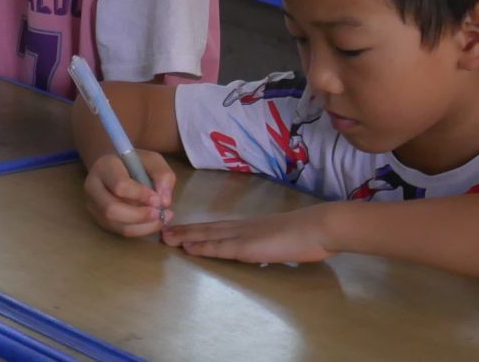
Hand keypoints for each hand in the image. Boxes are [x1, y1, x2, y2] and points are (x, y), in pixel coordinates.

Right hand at [82, 151, 175, 238]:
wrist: (116, 168)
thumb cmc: (135, 163)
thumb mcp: (152, 161)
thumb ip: (162, 175)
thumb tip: (164, 202)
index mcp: (104, 167)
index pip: (119, 185)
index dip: (140, 195)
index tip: (158, 199)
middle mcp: (93, 187)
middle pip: (111, 210)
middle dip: (139, 216)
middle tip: (160, 214)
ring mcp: (94, 206)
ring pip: (116, 224)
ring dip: (142, 227)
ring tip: (161, 220)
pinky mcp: (100, 219)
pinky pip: (120, 231)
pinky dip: (139, 230)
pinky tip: (152, 223)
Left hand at [162, 203, 336, 264]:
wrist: (317, 228)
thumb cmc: (305, 235)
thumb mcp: (280, 240)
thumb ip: (267, 244)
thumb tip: (259, 252)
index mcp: (249, 227)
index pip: (217, 227)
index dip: (197, 229)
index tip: (179, 230)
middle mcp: (241, 228)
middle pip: (207, 228)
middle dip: (184, 230)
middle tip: (161, 231)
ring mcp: (243, 235)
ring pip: (208, 234)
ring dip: (185, 236)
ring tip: (165, 238)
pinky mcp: (247, 246)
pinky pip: (220, 247)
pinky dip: (202, 247)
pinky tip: (187, 248)